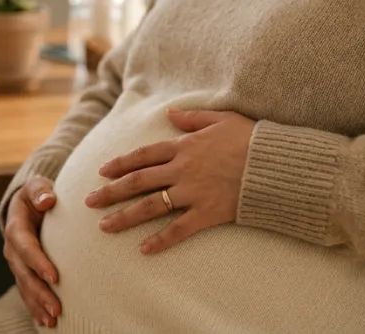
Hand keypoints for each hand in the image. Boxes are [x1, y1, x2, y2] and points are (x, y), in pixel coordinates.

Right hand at [3, 176, 61, 327]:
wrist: (27, 204)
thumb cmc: (36, 194)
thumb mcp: (36, 186)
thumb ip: (40, 191)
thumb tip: (48, 200)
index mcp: (16, 228)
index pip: (26, 247)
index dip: (38, 262)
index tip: (55, 276)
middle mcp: (13, 249)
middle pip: (24, 274)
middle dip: (39, 292)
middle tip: (56, 308)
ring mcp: (16, 264)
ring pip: (24, 287)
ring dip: (37, 305)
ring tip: (52, 320)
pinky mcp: (23, 272)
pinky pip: (27, 292)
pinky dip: (35, 308)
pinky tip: (45, 322)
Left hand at [84, 109, 256, 253]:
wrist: (275, 165)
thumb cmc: (251, 138)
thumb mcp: (221, 119)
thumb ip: (192, 118)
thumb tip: (170, 114)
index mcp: (184, 146)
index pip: (143, 155)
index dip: (120, 164)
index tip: (102, 172)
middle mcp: (182, 170)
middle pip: (138, 181)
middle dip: (111, 192)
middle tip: (88, 202)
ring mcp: (193, 193)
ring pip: (150, 206)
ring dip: (124, 217)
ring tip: (104, 227)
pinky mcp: (207, 213)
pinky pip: (178, 229)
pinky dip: (160, 240)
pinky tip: (144, 250)